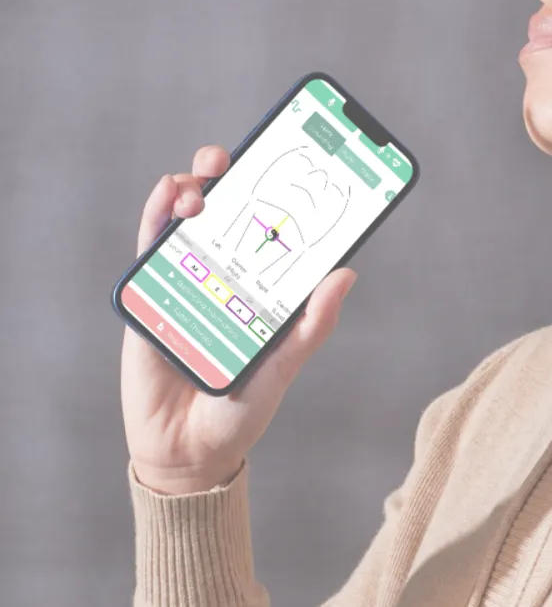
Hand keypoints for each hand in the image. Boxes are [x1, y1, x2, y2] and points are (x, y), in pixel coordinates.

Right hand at [120, 145, 356, 494]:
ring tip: (206, 177)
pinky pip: (152, 245)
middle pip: (231, 211)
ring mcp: (188, 277)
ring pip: (191, 218)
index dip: (282, 192)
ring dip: (196, 185)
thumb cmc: (242, 406)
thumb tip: (346, 274)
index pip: (275, 228)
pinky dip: (157, 213)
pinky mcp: (151, 291)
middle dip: (236, 175)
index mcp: (264, 285)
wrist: (187, 448)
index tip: (294, 159)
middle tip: (244, 158)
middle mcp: (228, 273)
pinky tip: (169, 193)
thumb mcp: (285, 363)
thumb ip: (312, 324)